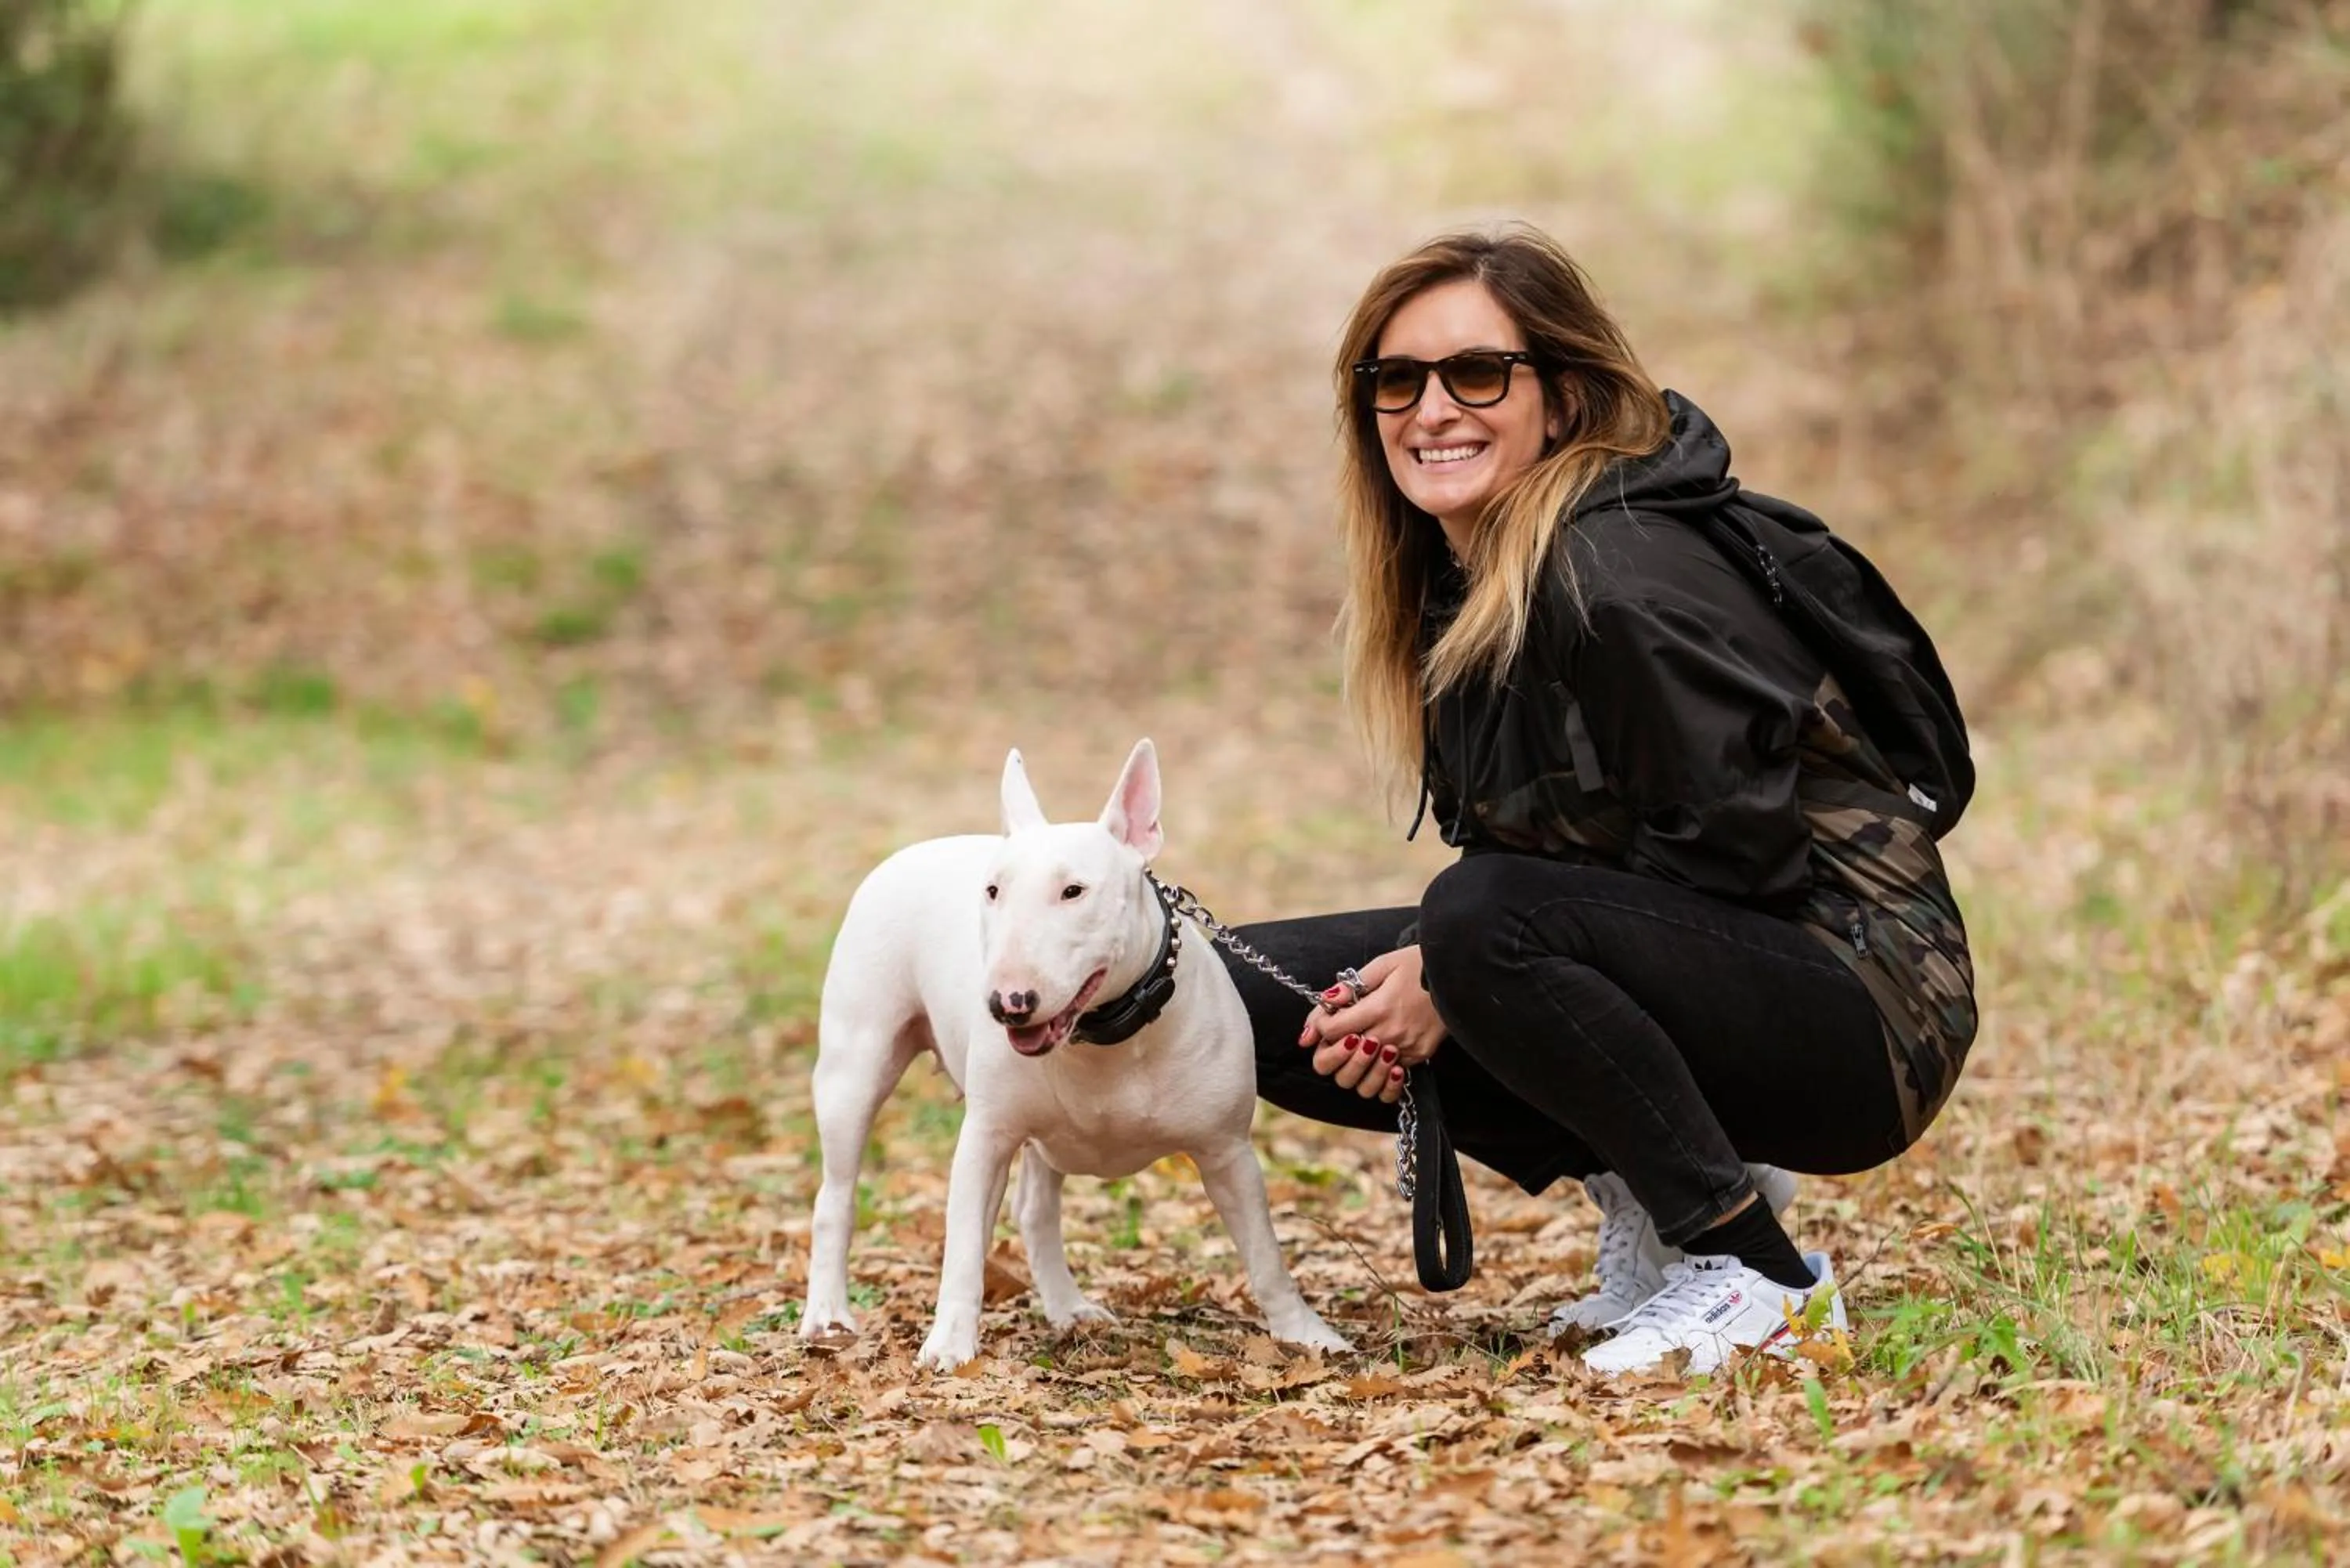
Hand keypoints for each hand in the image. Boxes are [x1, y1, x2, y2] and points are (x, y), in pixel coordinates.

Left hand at [1296, 946, 1444, 1104]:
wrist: (1460, 976)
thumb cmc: (1420, 965)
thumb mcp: (1384, 964)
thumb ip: (1353, 985)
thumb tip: (1327, 999)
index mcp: (1377, 1009)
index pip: (1332, 1031)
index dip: (1319, 1027)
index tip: (1323, 1020)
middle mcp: (1390, 1034)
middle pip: (1344, 1067)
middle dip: (1330, 1056)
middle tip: (1337, 1039)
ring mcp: (1406, 1049)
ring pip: (1367, 1085)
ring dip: (1355, 1070)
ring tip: (1358, 1049)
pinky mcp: (1420, 1055)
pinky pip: (1392, 1080)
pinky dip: (1381, 1075)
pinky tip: (1381, 1056)